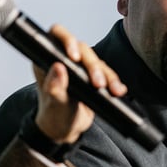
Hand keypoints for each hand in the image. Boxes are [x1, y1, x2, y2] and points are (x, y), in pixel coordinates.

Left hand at [32, 24, 127, 144]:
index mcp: (47, 60)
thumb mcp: (54, 104)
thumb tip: (57, 68)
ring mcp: (80, 67)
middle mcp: (64, 59)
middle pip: (83, 49)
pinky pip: (107, 73)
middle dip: (92, 66)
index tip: (74, 56)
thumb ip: (54, 88)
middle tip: (97, 83)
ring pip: (97, 61)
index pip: (56, 37)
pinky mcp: (94, 75)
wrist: (67, 128)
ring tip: (112, 90)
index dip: (66, 40)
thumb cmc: (55, 116)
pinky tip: (119, 90)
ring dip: (107, 75)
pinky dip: (114, 82)